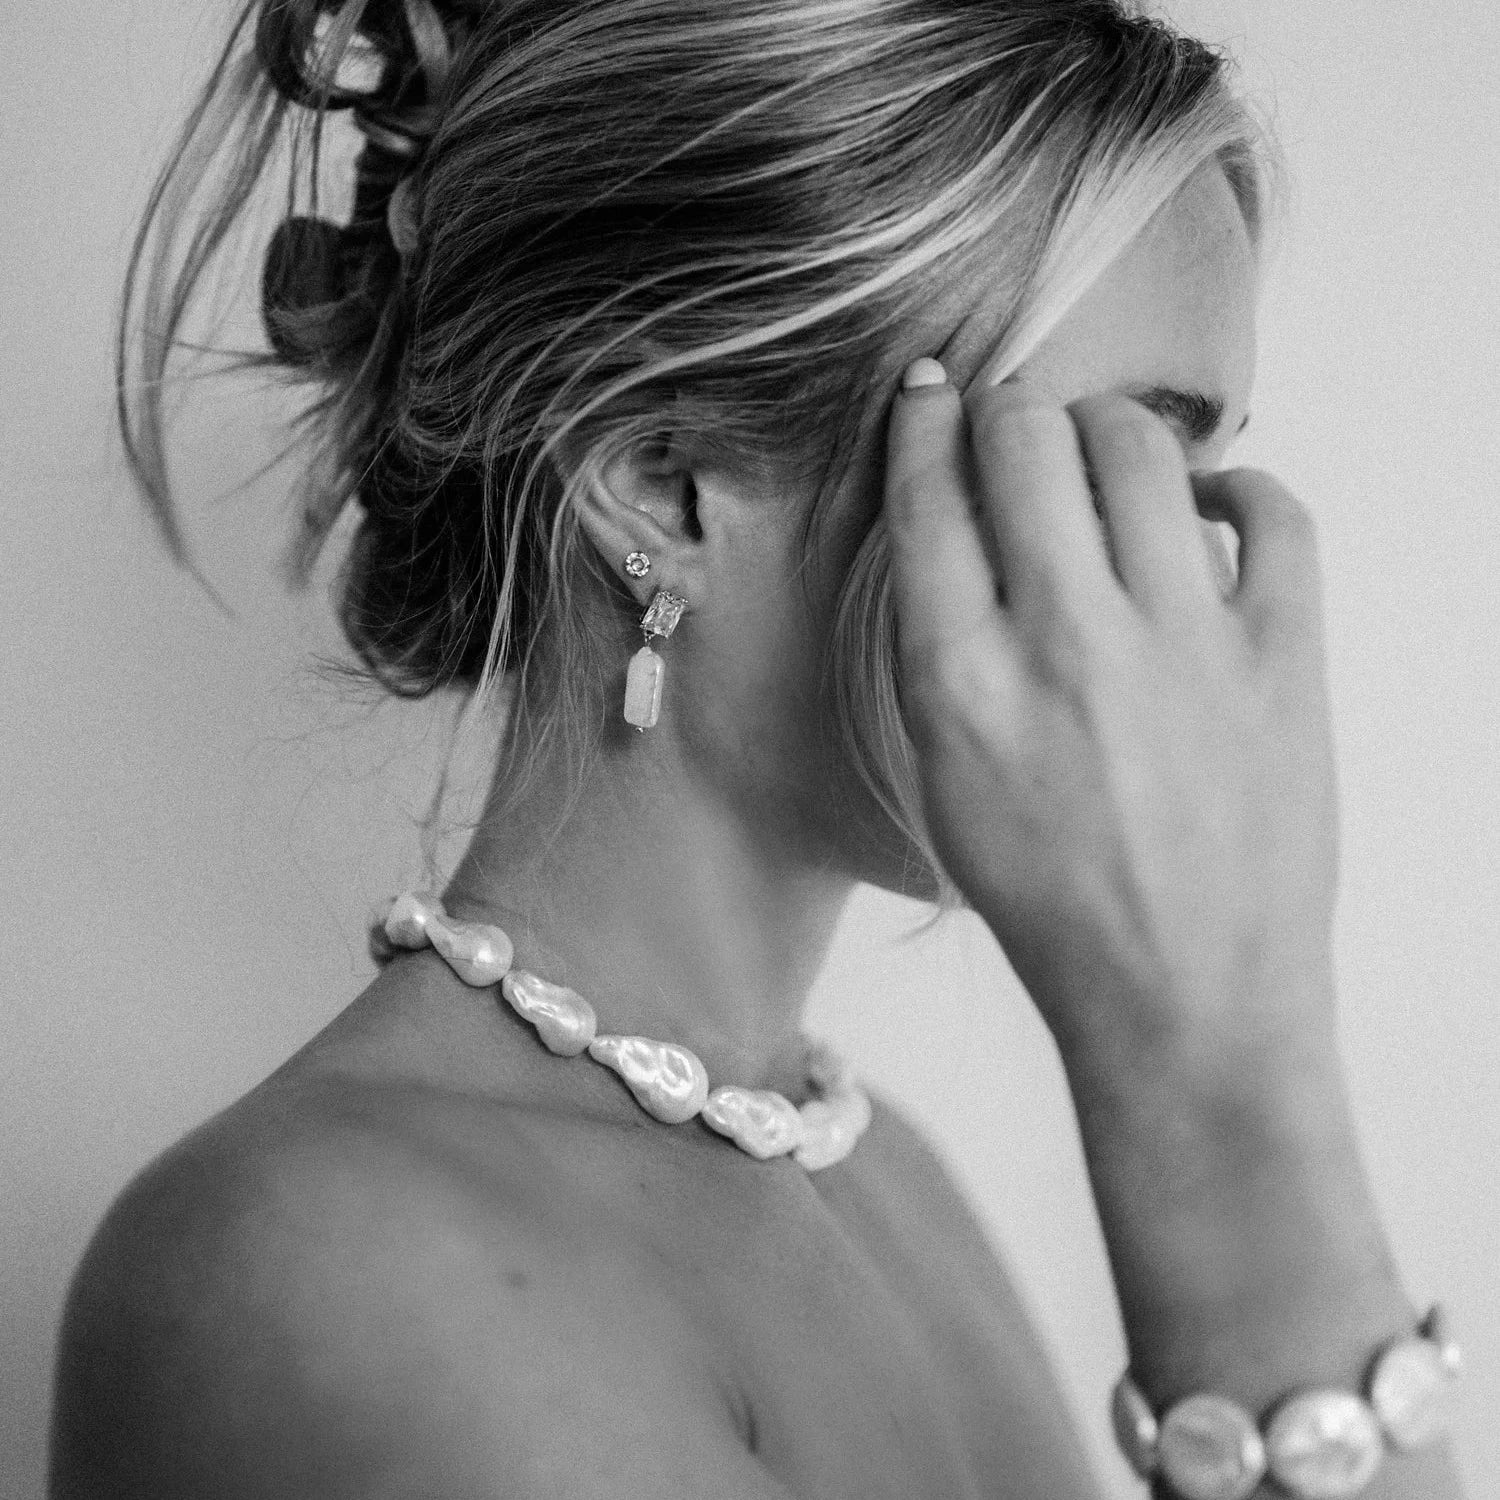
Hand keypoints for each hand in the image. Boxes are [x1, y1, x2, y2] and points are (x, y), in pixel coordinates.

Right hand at [884, 367, 1339, 1080]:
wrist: (1180, 997)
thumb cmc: (1049, 901)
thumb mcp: (945, 780)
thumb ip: (940, 650)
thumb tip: (960, 529)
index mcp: (960, 681)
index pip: (929, 495)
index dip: (923, 422)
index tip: (929, 393)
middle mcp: (1064, 642)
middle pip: (1024, 441)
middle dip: (1009, 407)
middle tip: (1017, 423)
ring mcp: (1182, 643)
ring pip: (1140, 447)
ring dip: (1110, 427)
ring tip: (1107, 453)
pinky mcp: (1282, 659)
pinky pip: (1274, 511)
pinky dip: (1240, 486)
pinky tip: (1211, 507)